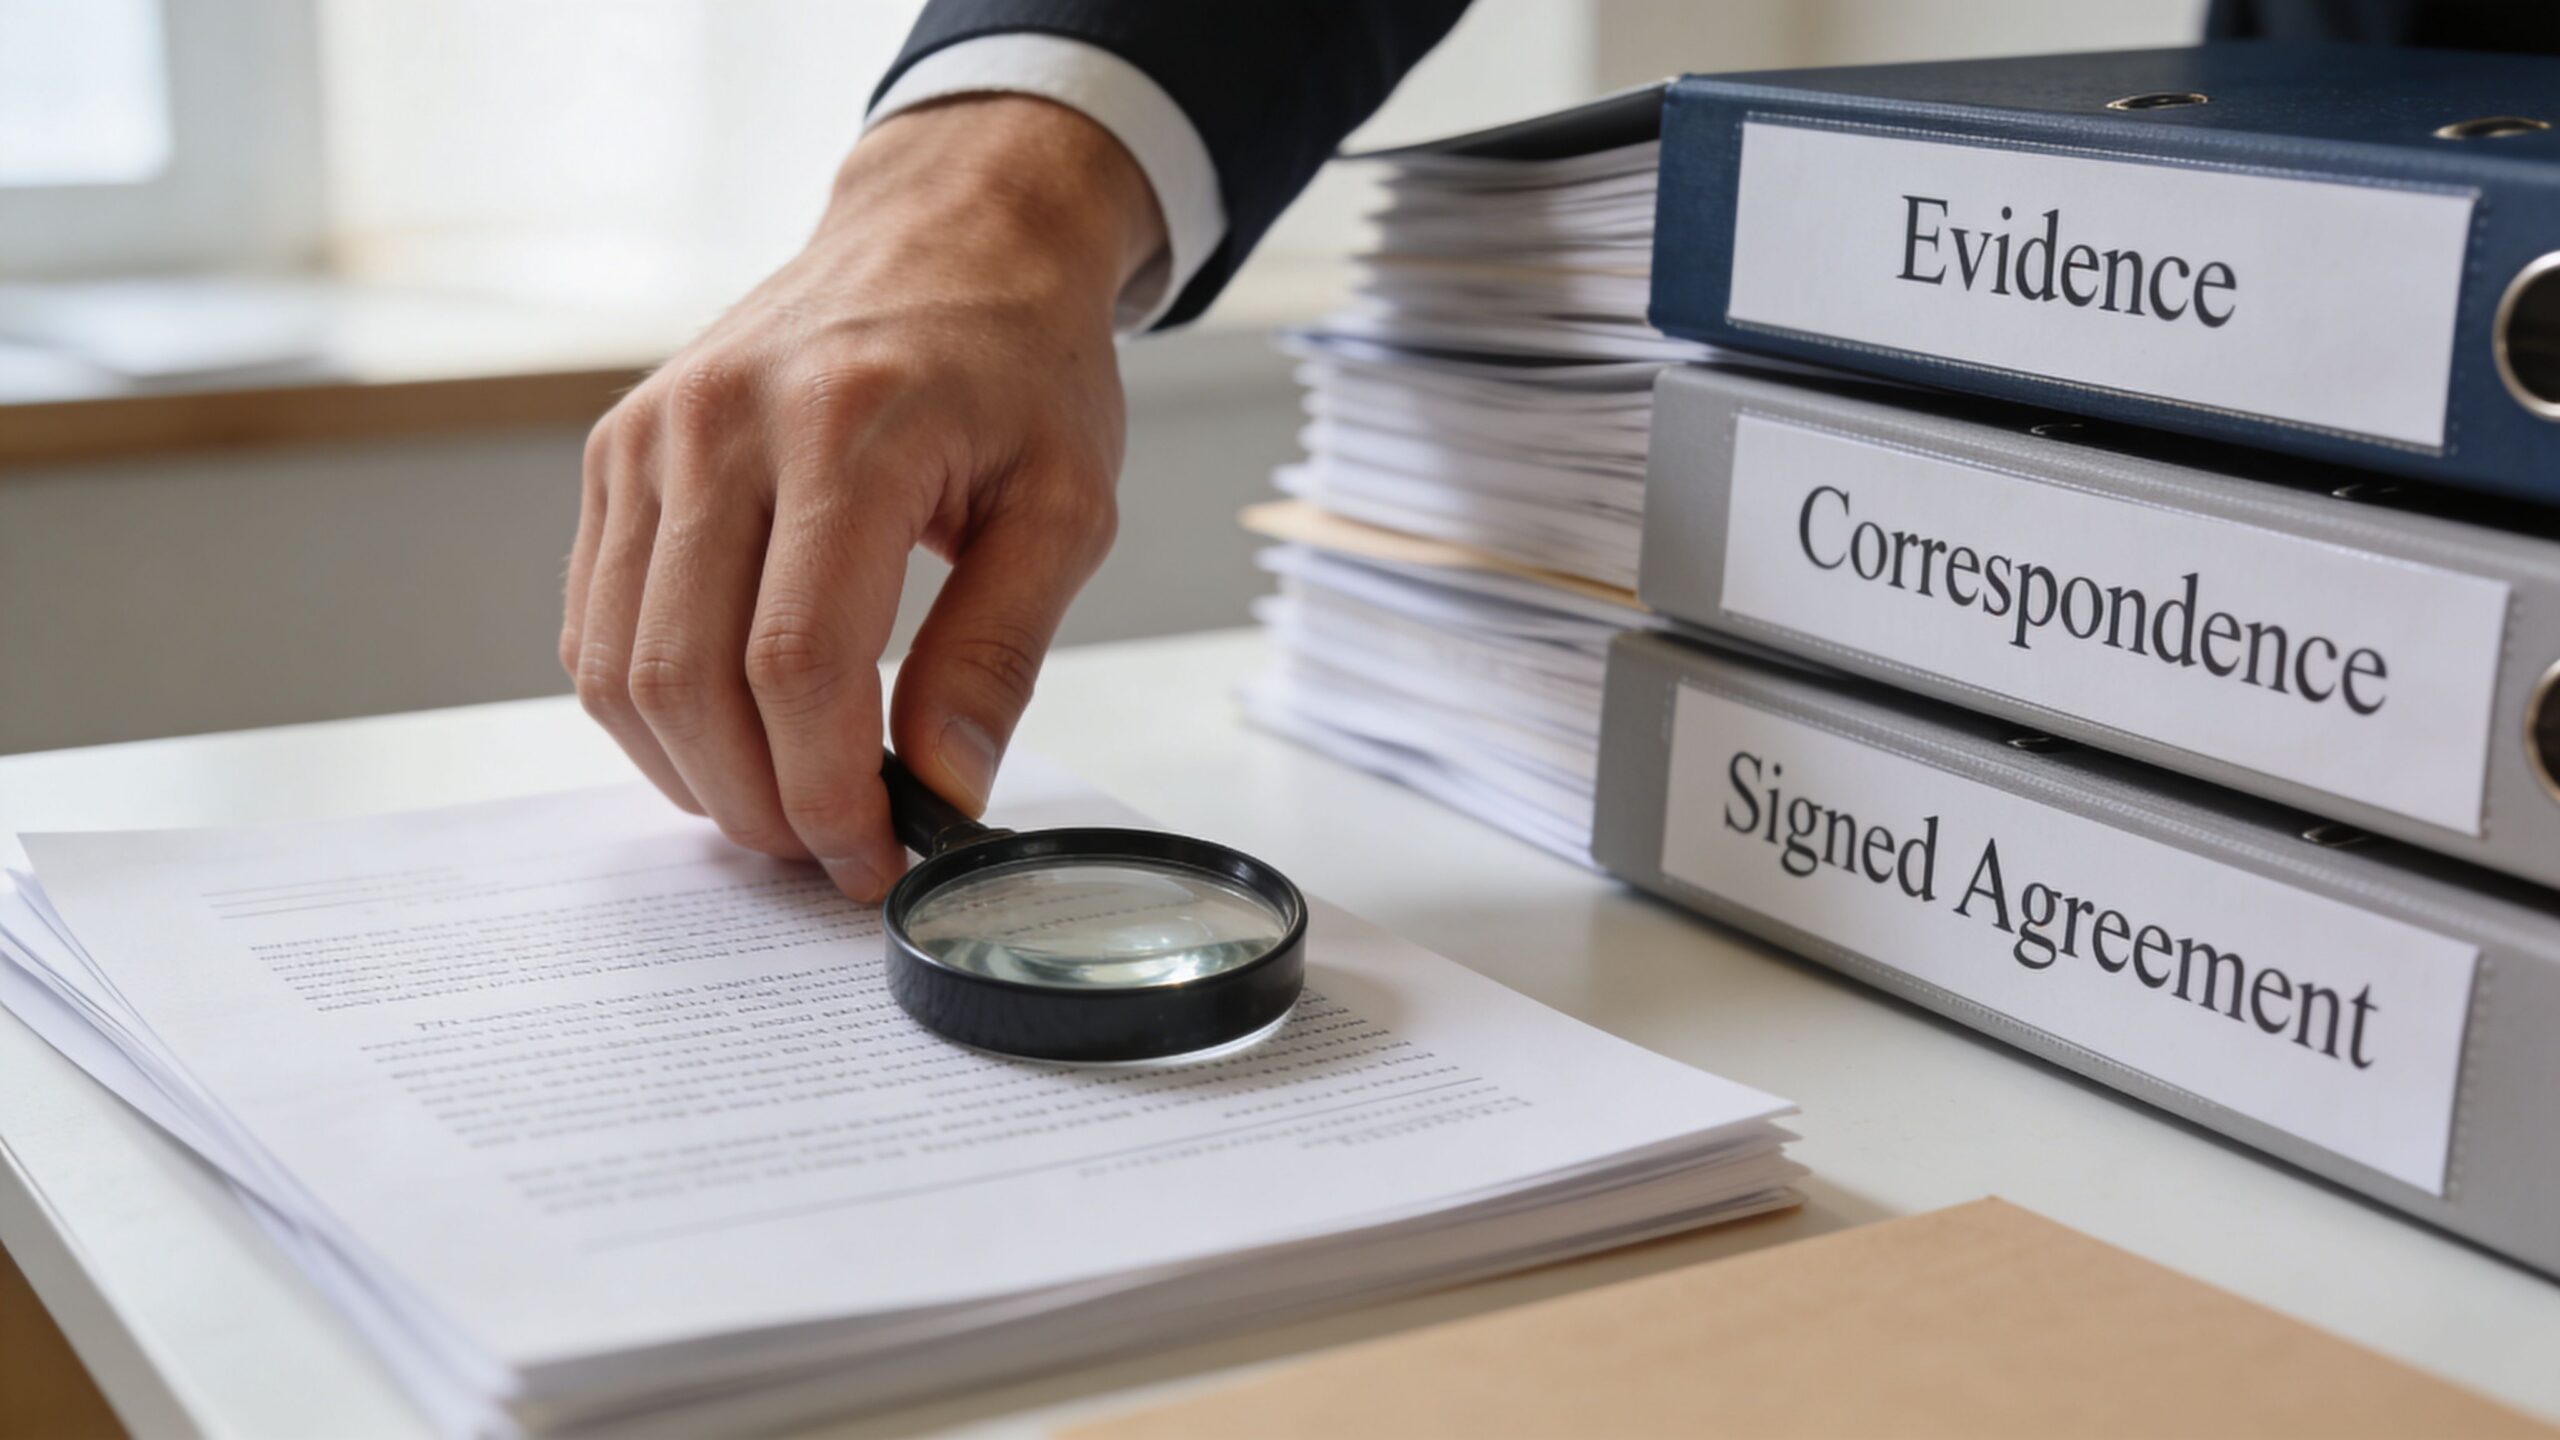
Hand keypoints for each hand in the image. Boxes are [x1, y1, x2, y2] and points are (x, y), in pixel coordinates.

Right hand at [561, 96, 1165, 899]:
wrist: (948, 238)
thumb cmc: (1016, 364)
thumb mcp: (1066, 504)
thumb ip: (1000, 651)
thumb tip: (946, 790)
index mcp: (847, 426)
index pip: (798, 660)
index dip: (827, 790)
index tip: (872, 856)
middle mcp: (722, 423)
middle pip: (688, 678)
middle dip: (757, 804)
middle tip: (828, 855)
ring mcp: (651, 436)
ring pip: (618, 667)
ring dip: (693, 775)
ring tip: (784, 809)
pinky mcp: (616, 455)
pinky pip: (594, 624)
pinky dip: (650, 712)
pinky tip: (732, 739)